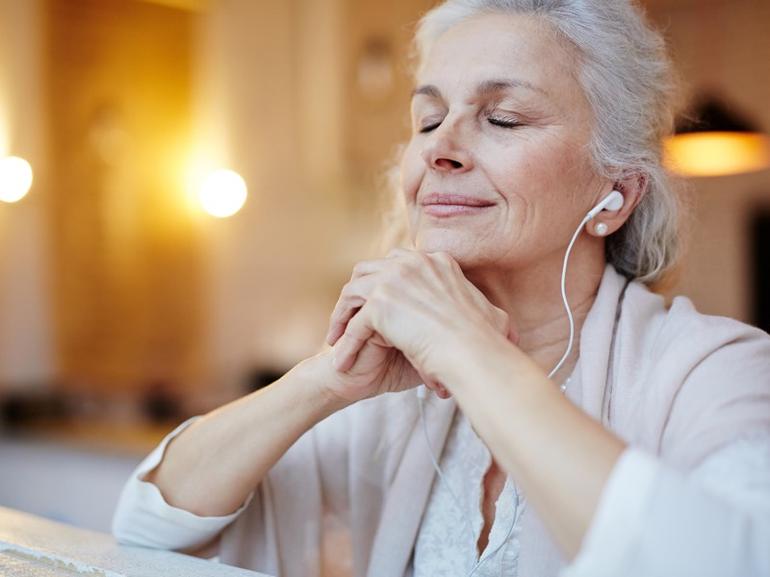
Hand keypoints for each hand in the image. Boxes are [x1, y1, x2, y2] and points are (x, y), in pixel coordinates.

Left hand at [326, 249, 516, 398]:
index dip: (384, 284)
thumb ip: (484, 312)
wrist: (476, 353)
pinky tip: (342, 363)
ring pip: (353, 291)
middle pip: (370, 270)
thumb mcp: (493, 317)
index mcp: (437, 262)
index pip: (399, 264)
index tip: (379, 307)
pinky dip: (345, 343)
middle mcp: (413, 262)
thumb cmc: (488, 343)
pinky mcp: (380, 303)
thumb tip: (503, 325)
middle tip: (350, 318)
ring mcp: (395, 279)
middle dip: (357, 293)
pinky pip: (354, 324)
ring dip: (342, 314)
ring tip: (336, 339)